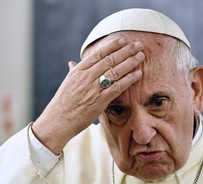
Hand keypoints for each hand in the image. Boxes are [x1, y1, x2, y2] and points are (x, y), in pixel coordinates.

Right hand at [32, 38, 144, 153]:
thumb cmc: (63, 103)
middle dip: (126, 50)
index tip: (122, 40)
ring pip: (115, 71)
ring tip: (141, 56)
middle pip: (110, 59)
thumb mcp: (67, 83)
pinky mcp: (100, 101)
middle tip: (138, 45)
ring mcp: (93, 88)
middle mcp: (86, 76)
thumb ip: (73, 71)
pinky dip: (129, 79)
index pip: (98, 53)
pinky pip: (117, 87)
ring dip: (130, 62)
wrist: (58, 121)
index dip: (112, 45)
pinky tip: (138, 74)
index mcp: (78, 70)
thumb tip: (72, 63)